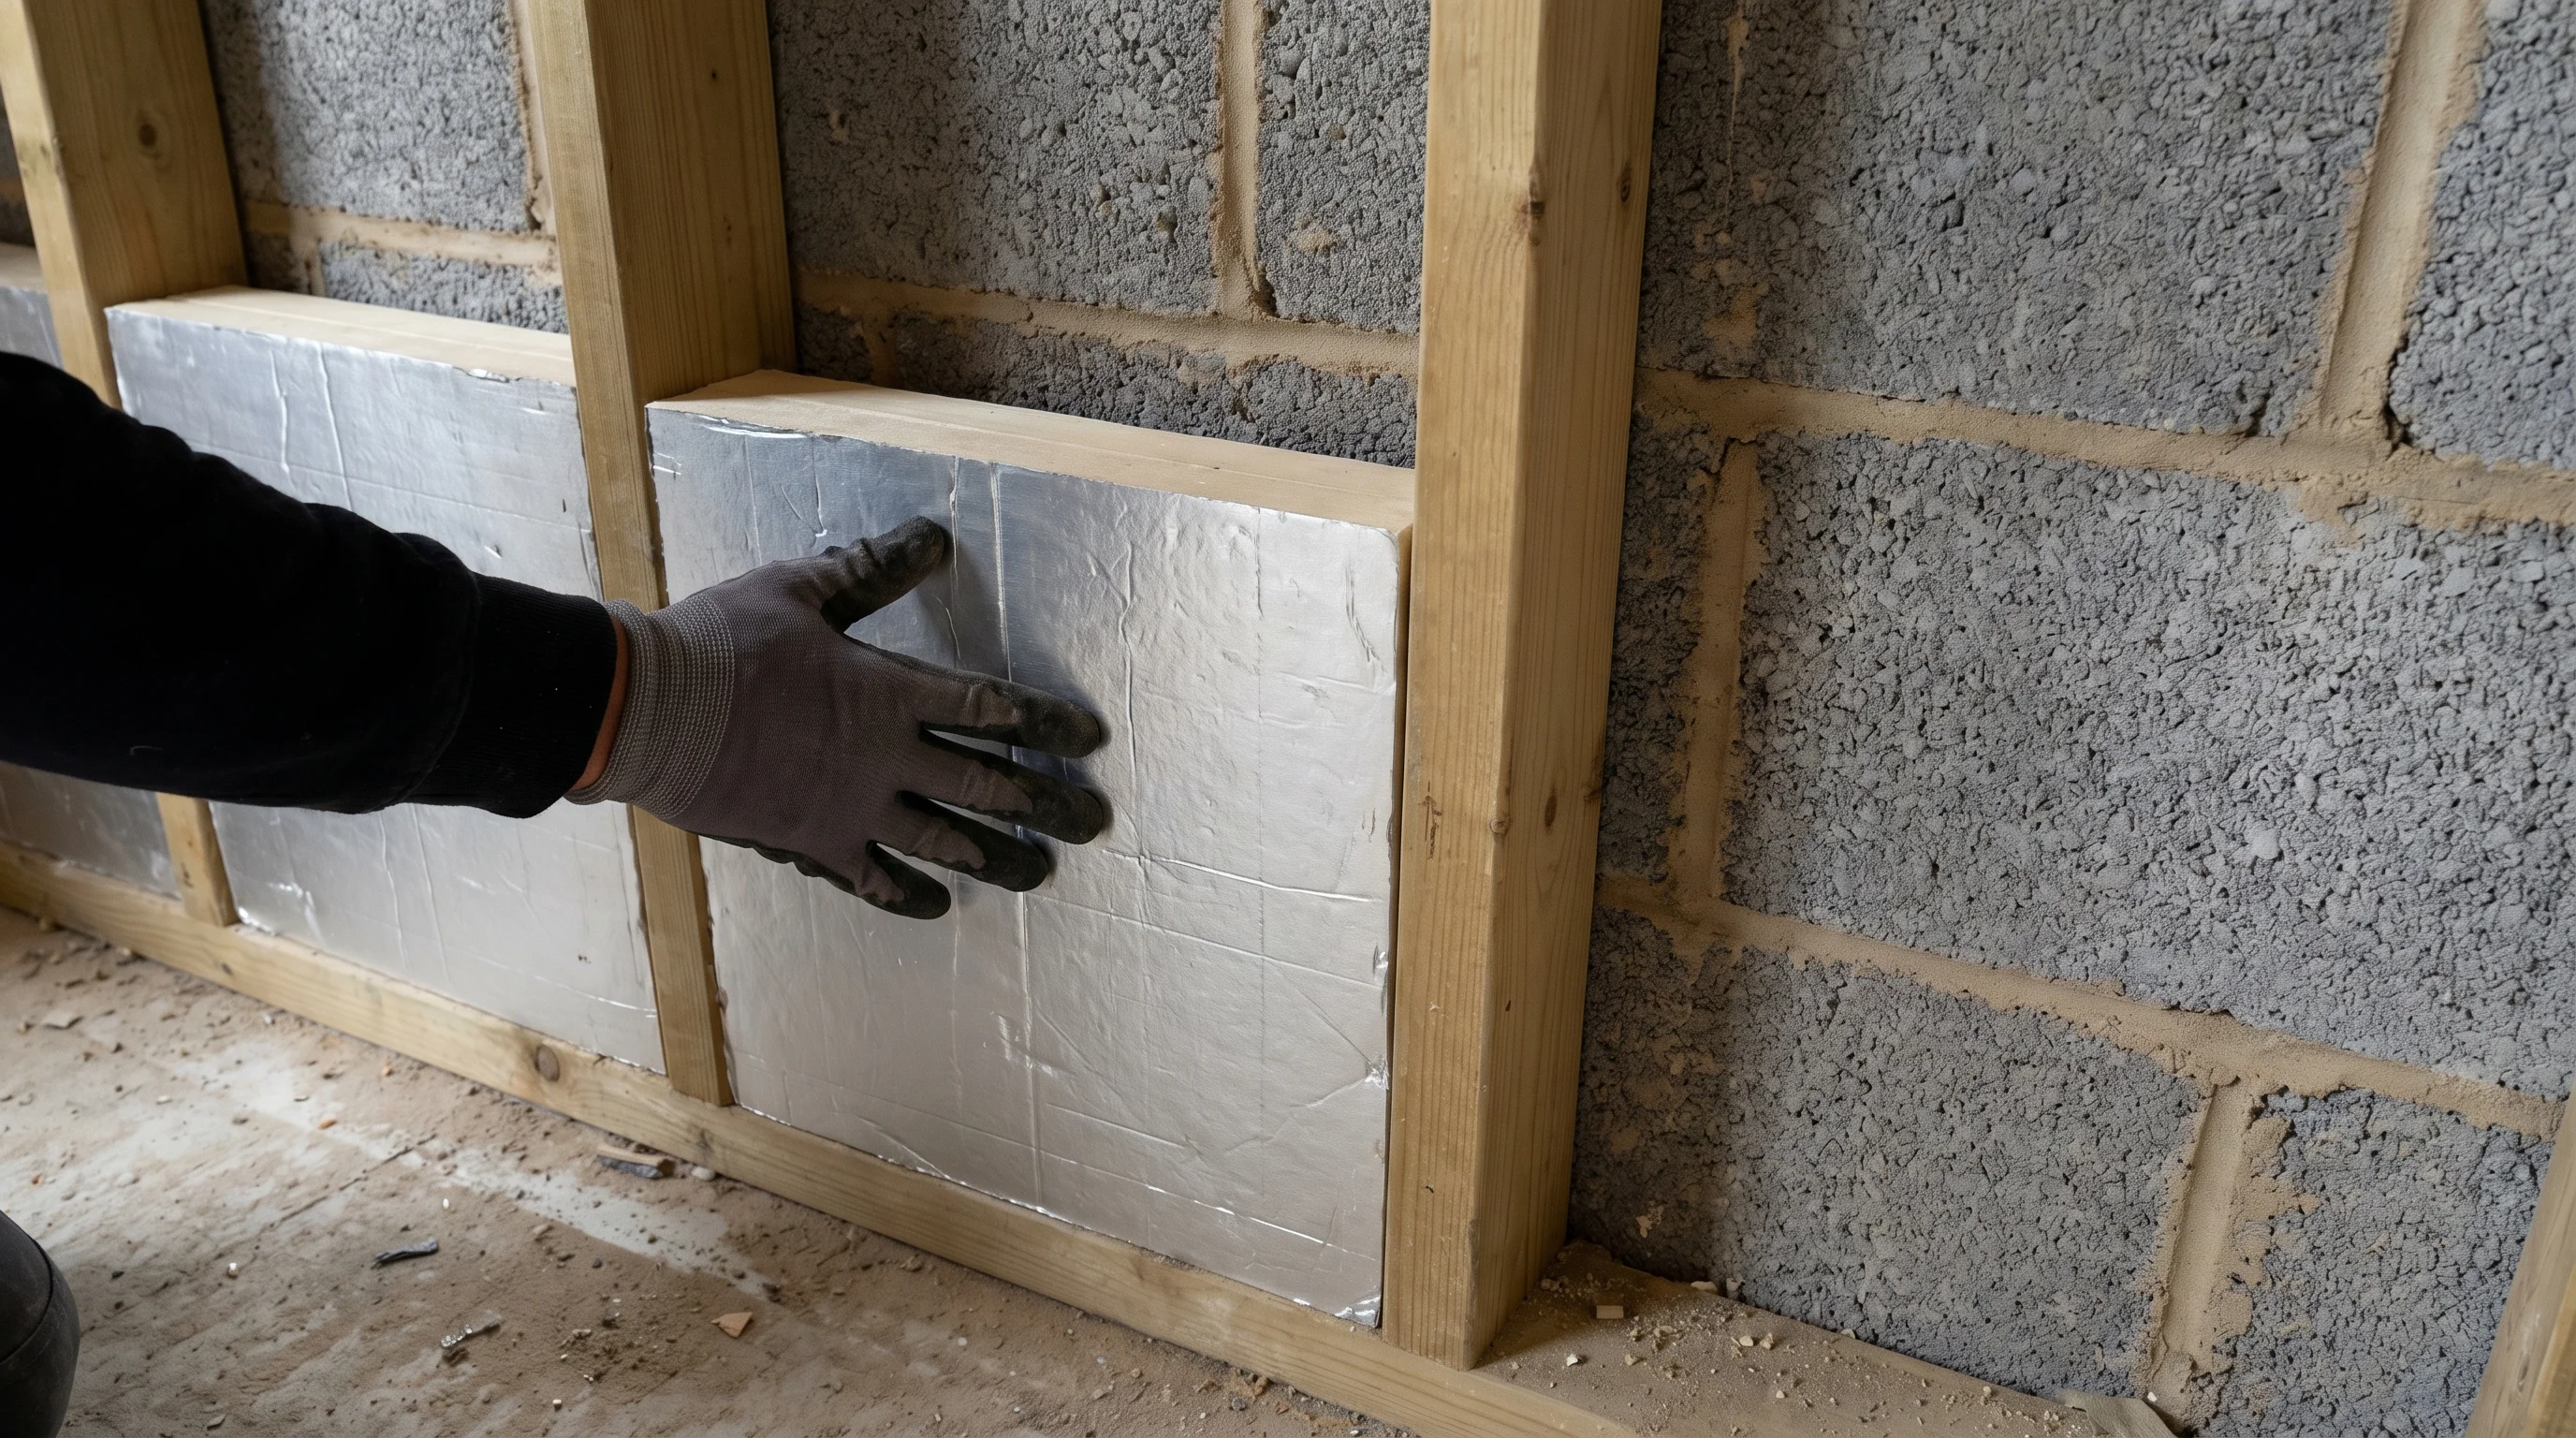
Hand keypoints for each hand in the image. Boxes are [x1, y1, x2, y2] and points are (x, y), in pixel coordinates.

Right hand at [571, 517, 1108, 917]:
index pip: (993, 709)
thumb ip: (872, 568)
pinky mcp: (812, 844)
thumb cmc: (722, 642)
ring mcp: (852, 810)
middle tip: (1092, 823)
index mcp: (889, 692)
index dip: (1047, 724)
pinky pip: (874, 880)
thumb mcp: (801, 589)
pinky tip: (940, 905)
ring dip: (998, 857)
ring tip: (1041, 872)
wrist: (648, 712)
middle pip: (987, 786)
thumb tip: (933, 535)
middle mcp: (884, 758)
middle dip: (1046, 805)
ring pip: (945, 842)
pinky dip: (910, 895)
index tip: (1090, 739)